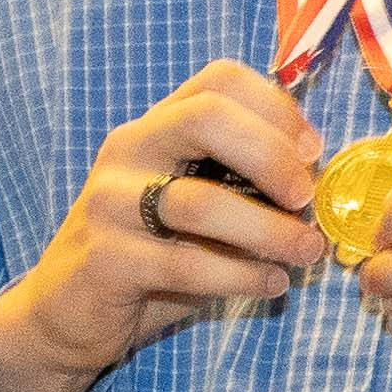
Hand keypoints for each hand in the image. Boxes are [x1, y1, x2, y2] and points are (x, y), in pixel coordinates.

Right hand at [0, 61, 328, 391]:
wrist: (70, 311)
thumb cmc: (157, 252)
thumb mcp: (206, 205)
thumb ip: (251, 184)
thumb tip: (322, 185)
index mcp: (159, 126)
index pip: (220, 80)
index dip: (278, 109)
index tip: (314, 153)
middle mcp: (129, 149)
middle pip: (207, 118)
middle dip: (273, 156)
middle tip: (306, 200)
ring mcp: (108, 201)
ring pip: (201, 202)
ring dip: (270, 232)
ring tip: (304, 254)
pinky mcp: (103, 257)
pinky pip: (185, 263)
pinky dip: (240, 276)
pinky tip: (271, 285)